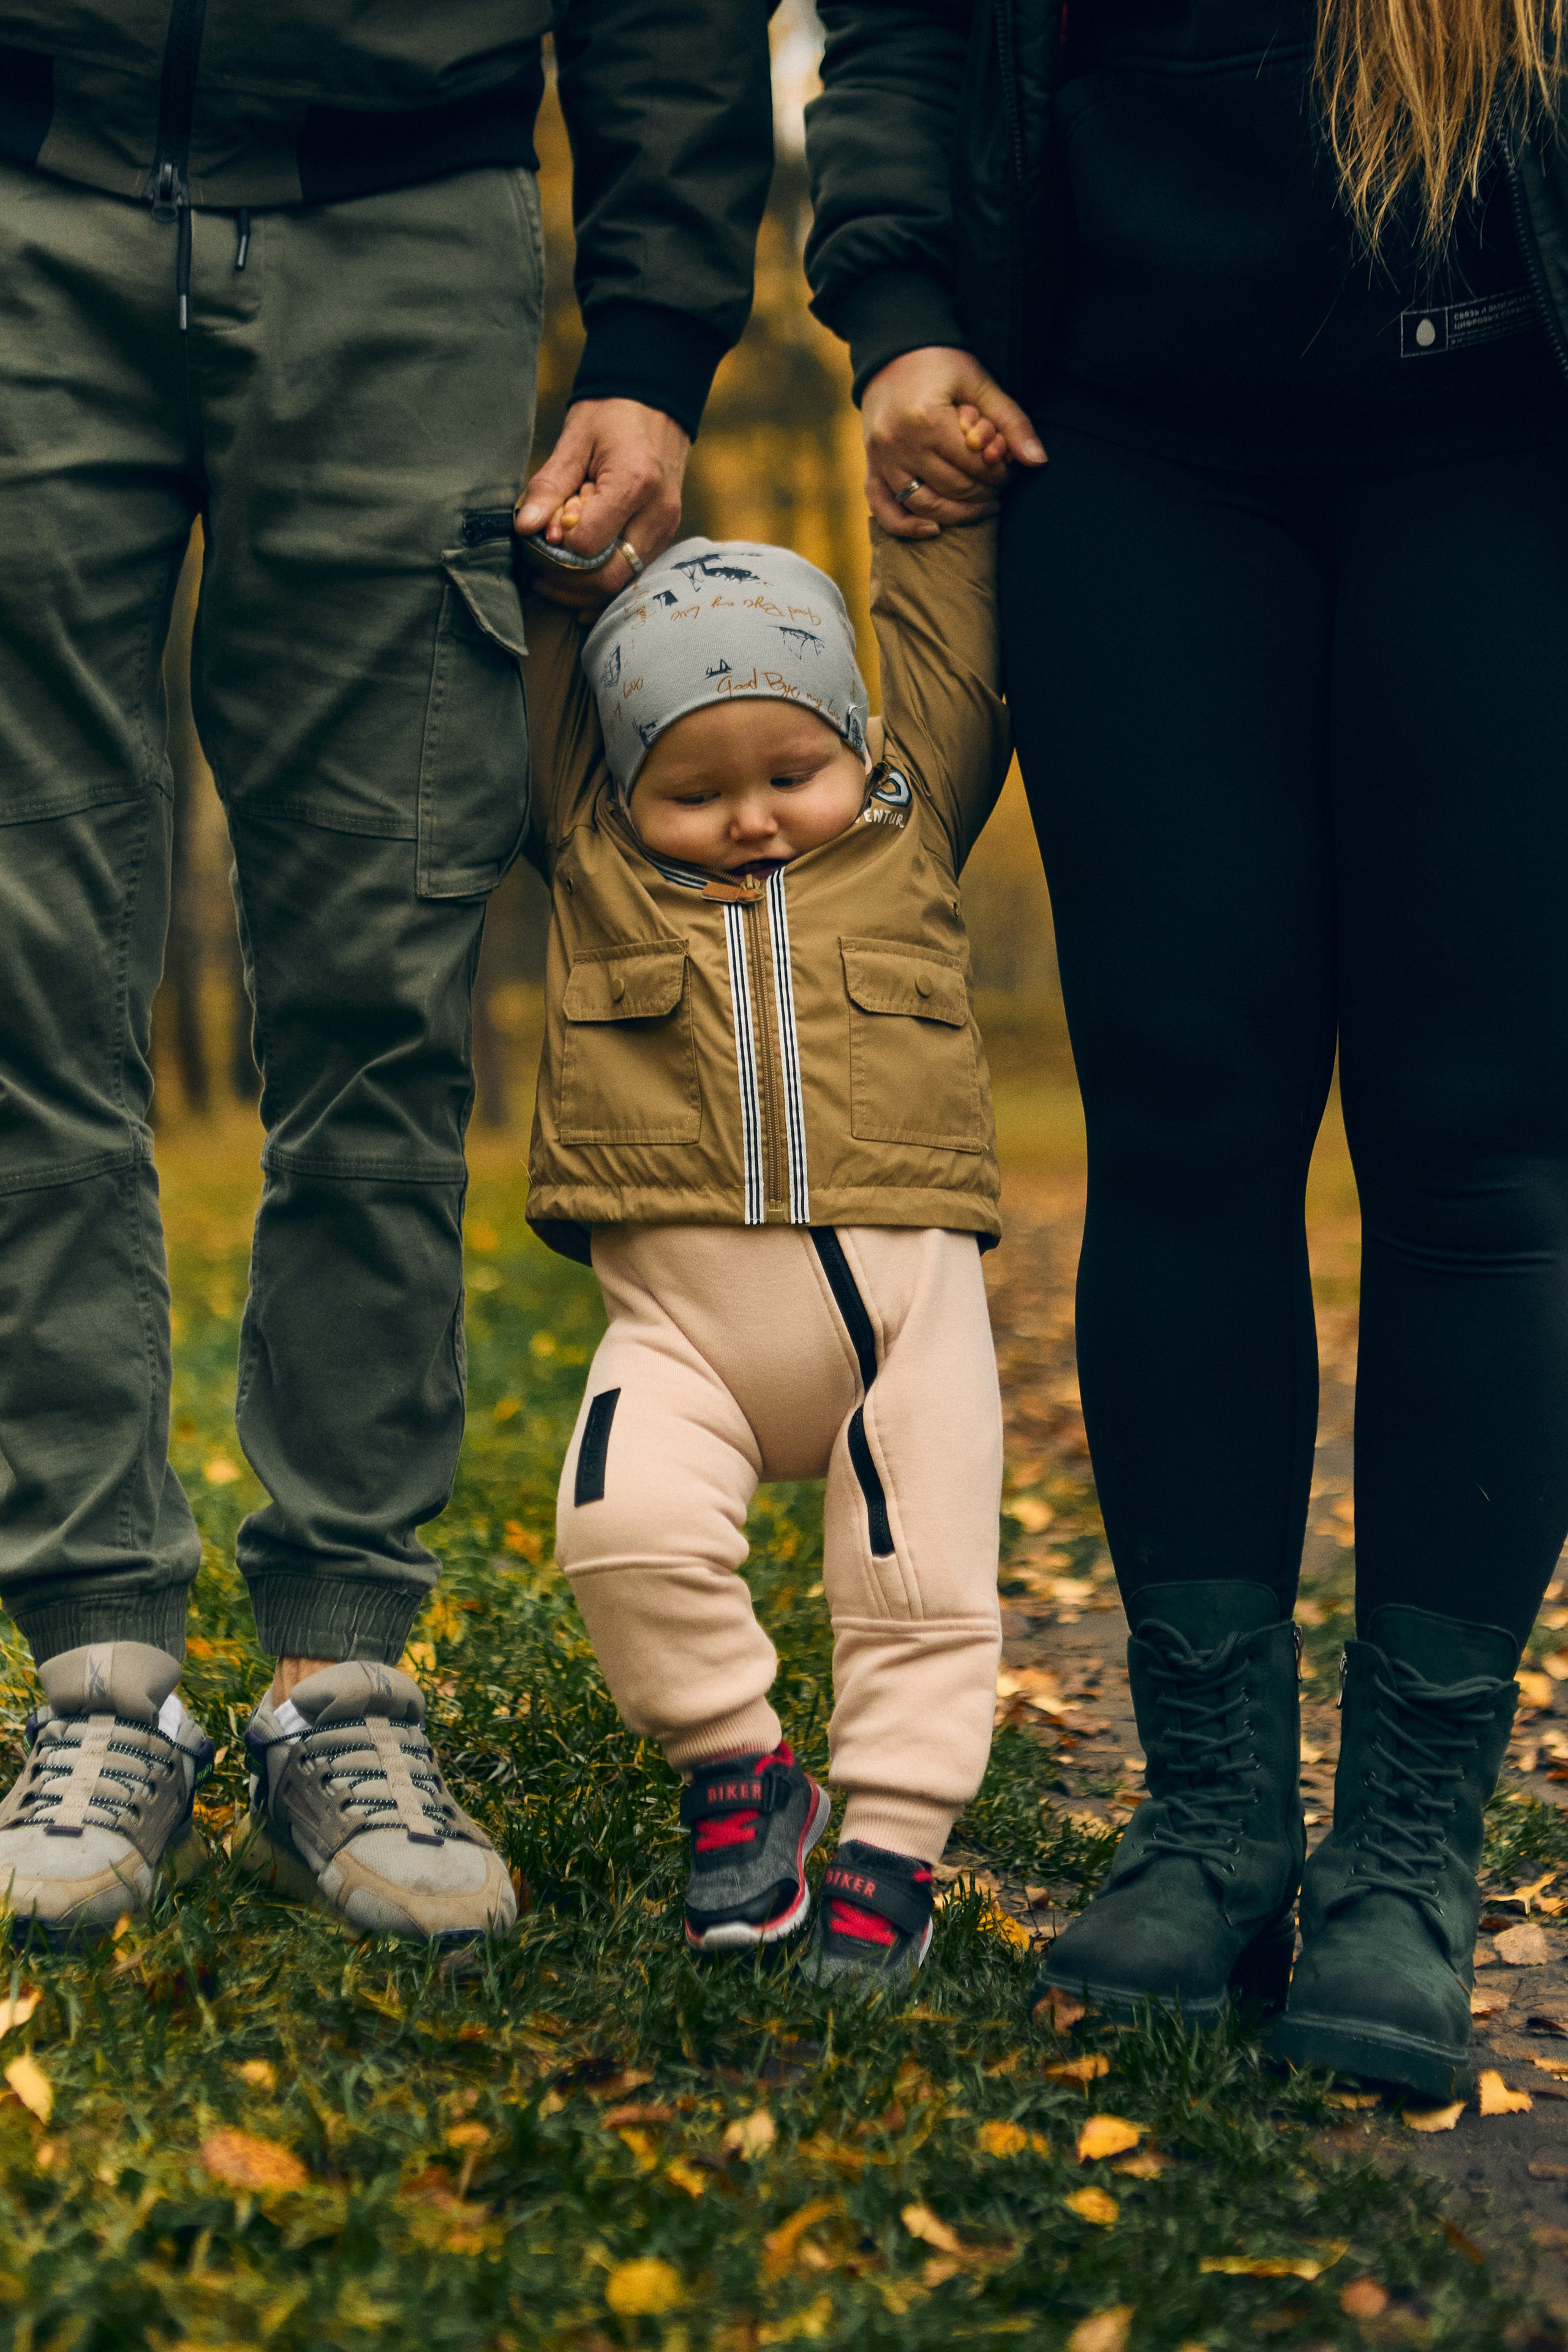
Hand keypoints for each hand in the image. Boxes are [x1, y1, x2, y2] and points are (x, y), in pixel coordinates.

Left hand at [514, 397, 690, 607]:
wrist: (657, 397)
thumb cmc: (613, 412)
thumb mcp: (574, 439)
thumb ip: (549, 487)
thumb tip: (525, 528)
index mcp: (635, 485)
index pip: (586, 545)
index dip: (556, 547)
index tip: (540, 531)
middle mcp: (657, 515)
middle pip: (608, 577)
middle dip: (566, 581)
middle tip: (537, 569)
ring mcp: (666, 529)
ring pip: (620, 583)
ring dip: (582, 585)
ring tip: (553, 568)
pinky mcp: (665, 535)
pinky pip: (630, 573)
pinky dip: (601, 577)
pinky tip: (578, 572)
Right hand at [861, 347, 1045, 537]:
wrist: (892, 352)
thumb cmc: (941, 364)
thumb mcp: (980, 384)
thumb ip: (1011, 422)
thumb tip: (1038, 461)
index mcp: (926, 420)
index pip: (974, 466)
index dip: (1000, 473)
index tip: (1010, 470)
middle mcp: (899, 444)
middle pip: (953, 488)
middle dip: (984, 493)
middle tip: (1000, 488)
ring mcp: (881, 459)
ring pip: (924, 506)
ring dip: (958, 514)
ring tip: (982, 507)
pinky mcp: (871, 468)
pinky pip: (885, 510)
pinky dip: (908, 527)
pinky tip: (935, 530)